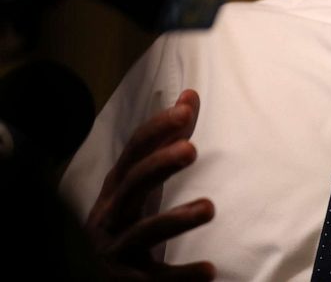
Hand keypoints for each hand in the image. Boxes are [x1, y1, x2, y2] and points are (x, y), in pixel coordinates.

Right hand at [84, 89, 215, 280]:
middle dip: (159, 166)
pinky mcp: (126, 280)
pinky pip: (154, 278)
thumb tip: (189, 95)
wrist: (91, 273)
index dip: (157, 129)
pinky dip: (180, 276)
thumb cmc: (124, 219)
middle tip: (191, 149)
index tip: (185, 109)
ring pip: (142, 233)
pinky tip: (209, 270)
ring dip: (175, 219)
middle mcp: (112, 214)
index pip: (134, 152)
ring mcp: (117, 248)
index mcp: (117, 188)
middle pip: (133, 185)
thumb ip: (168, 139)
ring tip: (210, 207)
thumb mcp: (140, 180)